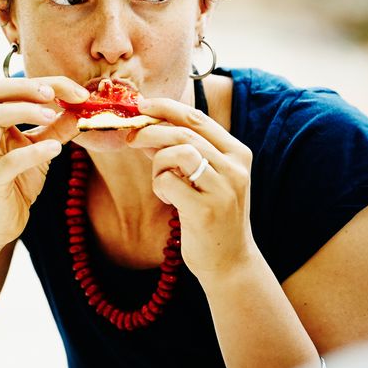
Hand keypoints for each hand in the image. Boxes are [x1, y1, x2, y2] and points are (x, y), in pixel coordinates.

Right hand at [0, 76, 87, 245]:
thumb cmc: (15, 181)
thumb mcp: (39, 149)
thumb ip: (57, 128)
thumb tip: (82, 108)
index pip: (8, 86)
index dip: (43, 82)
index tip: (76, 91)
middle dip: (25, 86)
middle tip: (55, 94)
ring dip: (25, 110)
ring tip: (53, 115)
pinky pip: (8, 162)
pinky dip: (33, 152)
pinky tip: (54, 150)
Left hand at [127, 98, 255, 277]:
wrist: (230, 262)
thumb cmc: (211, 216)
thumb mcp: (203, 178)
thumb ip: (181, 152)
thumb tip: (146, 127)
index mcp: (238, 153)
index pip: (198, 118)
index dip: (166, 107)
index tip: (142, 104)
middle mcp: (236, 167)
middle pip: (185, 132)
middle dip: (150, 130)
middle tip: (130, 137)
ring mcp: (224, 189)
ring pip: (178, 152)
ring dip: (158, 163)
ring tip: (161, 181)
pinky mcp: (206, 210)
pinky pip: (169, 181)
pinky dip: (160, 185)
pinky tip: (168, 198)